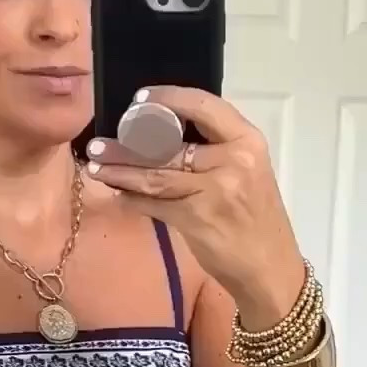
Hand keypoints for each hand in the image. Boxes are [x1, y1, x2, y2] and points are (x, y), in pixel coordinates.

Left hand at [88, 87, 305, 326]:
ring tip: (96, 166)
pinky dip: (132, 199)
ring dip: (120, 171)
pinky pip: (154, 203)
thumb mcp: (248, 171)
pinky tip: (118, 195)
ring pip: (155, 174)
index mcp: (247, 140)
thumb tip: (164, 134)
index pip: (203, 106)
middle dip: (128, 143)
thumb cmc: (256, 219)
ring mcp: (214, 189)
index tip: (138, 100)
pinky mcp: (196, 218)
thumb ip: (216, 150)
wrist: (270, 267)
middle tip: (99, 142)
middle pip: (169, 144)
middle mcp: (233, 159)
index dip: (168, 98)